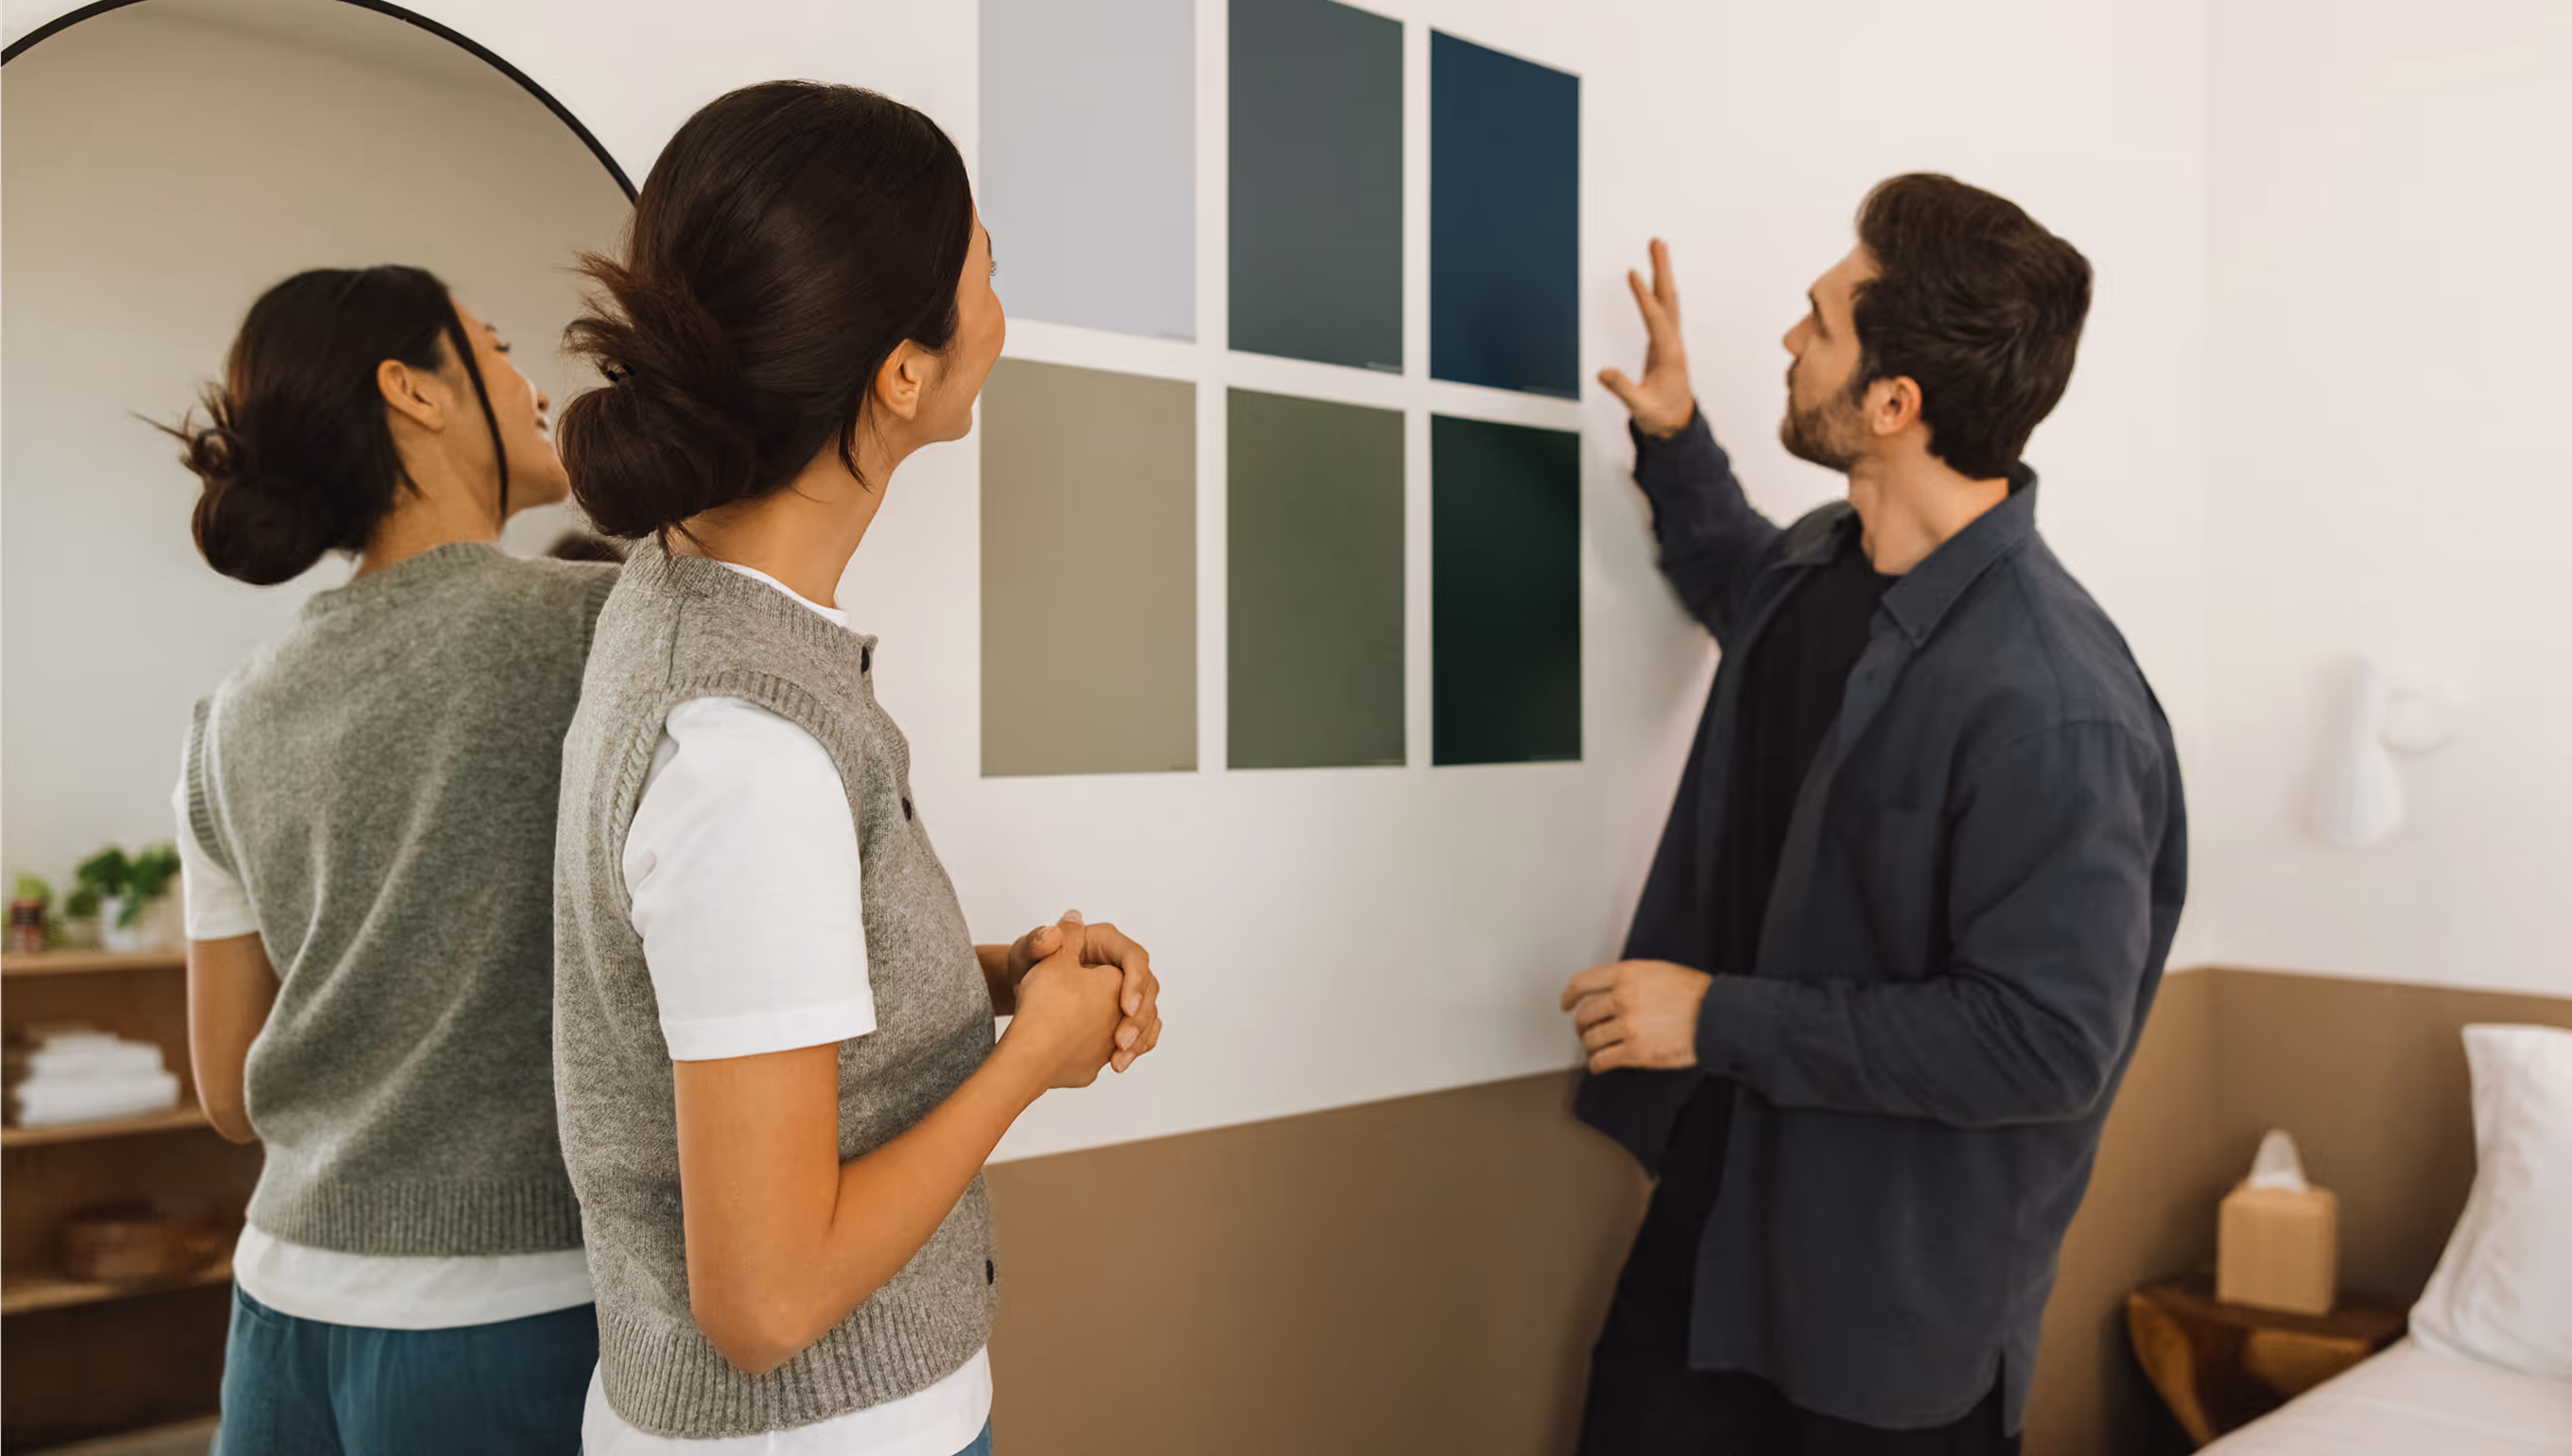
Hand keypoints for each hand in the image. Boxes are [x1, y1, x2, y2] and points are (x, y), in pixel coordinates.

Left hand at [1001, 912, 1162, 1073]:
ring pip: (1148, 1012)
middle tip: (1122, 1042)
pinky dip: (1136, 1048)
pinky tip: (1119, 1064)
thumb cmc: (1028, 967)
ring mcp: (1125, 991)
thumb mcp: (1026, 952)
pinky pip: (1142, 1030)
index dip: (1136, 982)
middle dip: (1140, 1017)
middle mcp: (1121, 965)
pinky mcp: (1123, 1015)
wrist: (1025, 995)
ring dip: (1139, 1038)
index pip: (1134, 957)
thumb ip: (1037, 942)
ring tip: (1118, 1061)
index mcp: (1105, 942)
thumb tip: (1055, 932)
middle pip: (1148, 988)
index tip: (1125, 1008)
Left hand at [1560, 959, 1712, 1071]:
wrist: (1717, 1016)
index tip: (1566, 1003)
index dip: (1569, 995)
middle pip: (1584, 1014)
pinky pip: (1603, 1060)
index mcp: (1626, 975)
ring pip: (1591, 1039)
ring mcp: (1628, 1026)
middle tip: (1584, 1030)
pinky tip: (1600, 1064)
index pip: (1582, 983)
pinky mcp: (1635, 1052)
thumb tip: (1609, 990)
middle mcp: (1623, 998)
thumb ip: (1629, 979)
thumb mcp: (1658, 972)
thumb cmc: (1695, 994)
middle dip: (1580, 1025)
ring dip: (1590, 1046)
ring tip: (1595, 1048)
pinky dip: (1597, 1064)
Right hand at [1596, 238, 1695, 437]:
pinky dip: (1657, 290)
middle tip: (1656, 243)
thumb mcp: (1640, 408)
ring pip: (1668, 301)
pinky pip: (1663, 309)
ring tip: (1656, 248)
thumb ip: (1622, 390)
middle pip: (1668, 299)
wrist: (1678, 424)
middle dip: (1661, 270)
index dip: (1644, 297)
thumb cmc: (1661, 416)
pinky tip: (1652, 280)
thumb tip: (1603, 373)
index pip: (1655, 320)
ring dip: (1661, 274)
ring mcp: (1671, 340)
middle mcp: (1673, 343)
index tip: (1633, 274)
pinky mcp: (1666, 342)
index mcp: (1668, 356)